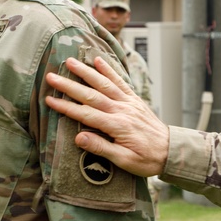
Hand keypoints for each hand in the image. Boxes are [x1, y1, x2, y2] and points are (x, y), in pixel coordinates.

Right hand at [45, 56, 168, 177]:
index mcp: (117, 126)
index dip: (66, 107)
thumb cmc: (146, 159)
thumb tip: (79, 138)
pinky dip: (109, 70)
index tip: (49, 100)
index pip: (86, 114)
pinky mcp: (134, 99)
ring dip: (86, 71)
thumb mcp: (124, 161)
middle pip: (91, 95)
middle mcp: (121, 110)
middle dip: (69, 85)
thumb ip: (102, 148)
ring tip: (70, 61)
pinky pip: (120, 81)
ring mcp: (128, 102)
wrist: (171, 151)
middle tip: (51, 76)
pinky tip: (98, 60)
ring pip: (104, 83)